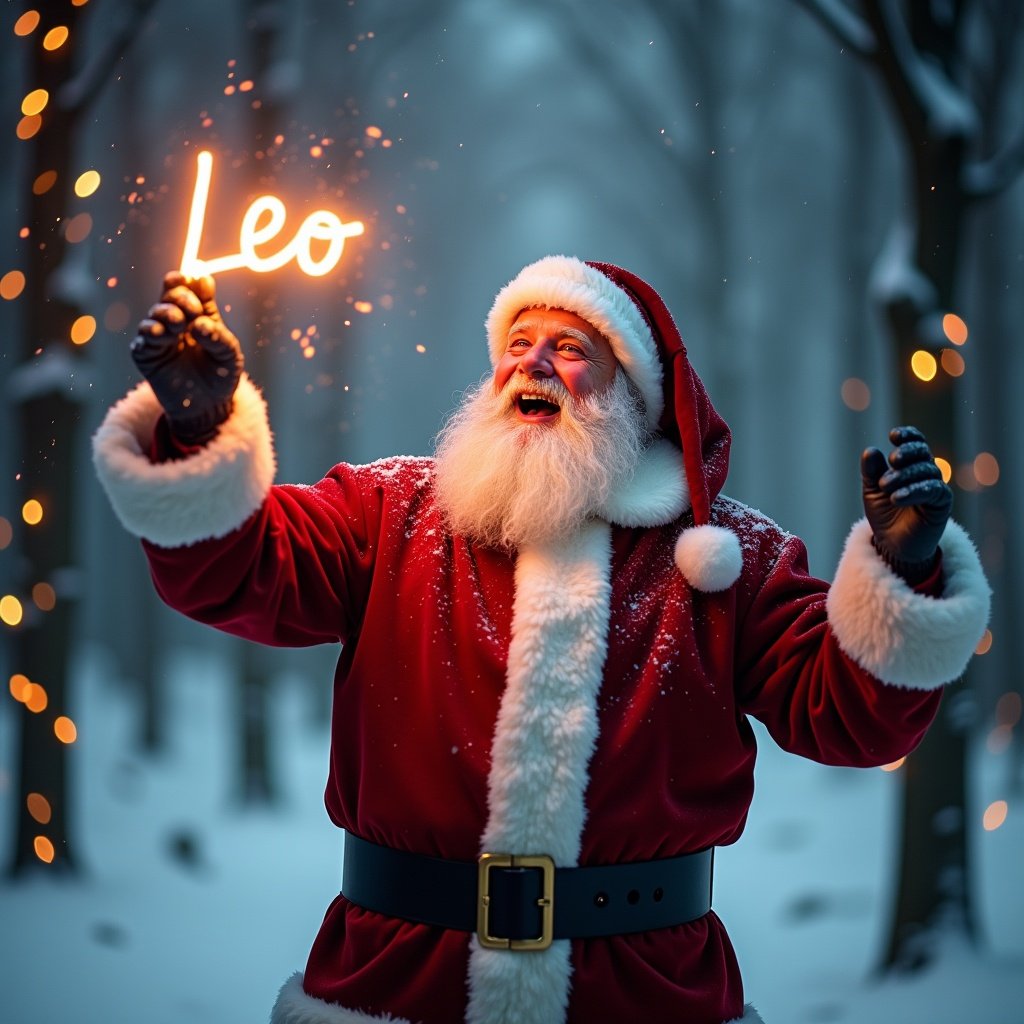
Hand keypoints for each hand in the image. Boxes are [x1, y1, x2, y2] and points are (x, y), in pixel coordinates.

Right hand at [130, 272, 242, 444]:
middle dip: (180, 296)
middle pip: (171, 295)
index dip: (191, 282)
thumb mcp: (229, 354)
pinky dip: (151, 332)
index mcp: (199, 315)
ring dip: (166, 312)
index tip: (198, 280)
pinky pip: (143, 338)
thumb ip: (218, 333)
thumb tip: (200, 321)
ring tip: (179, 321)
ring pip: (155, 313)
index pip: (190, 289)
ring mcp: (160, 337)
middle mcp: (177, 321)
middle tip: (193, 308)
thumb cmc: (221, 377)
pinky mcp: (147, 354)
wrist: (209, 407)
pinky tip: (162, 334)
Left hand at [861, 426, 951, 582]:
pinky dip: (914, 491)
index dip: (908, 436)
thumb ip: (871, 471)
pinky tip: (897, 498)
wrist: (892, 545)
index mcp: (910, 466)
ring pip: (927, 471)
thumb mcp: (872, 491)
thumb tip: (871, 450)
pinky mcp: (942, 504)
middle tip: (892, 460)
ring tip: (885, 487)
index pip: (915, 444)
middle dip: (907, 453)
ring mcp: (935, 488)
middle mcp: (926, 474)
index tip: (894, 436)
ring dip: (904, 476)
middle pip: (922, 453)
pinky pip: (933, 490)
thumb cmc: (884, 515)